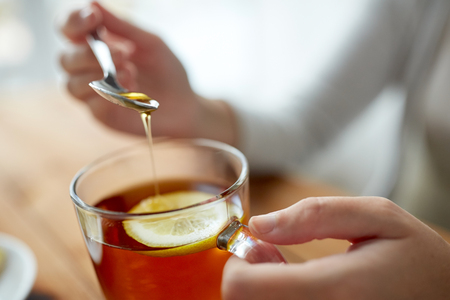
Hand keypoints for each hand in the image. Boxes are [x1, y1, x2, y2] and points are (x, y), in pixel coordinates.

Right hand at [59, 2, 235, 143]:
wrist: (185, 105)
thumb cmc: (166, 70)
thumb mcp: (150, 43)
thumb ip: (123, 27)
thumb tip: (93, 4)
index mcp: (96, 44)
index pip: (67, 28)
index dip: (72, 21)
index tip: (93, 17)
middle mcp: (87, 68)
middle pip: (65, 59)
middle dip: (89, 55)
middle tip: (123, 55)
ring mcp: (93, 93)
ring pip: (71, 85)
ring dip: (98, 76)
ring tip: (130, 73)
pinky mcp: (102, 115)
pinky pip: (92, 106)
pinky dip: (109, 97)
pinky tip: (131, 92)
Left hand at [222, 197, 449, 299]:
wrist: (446, 297)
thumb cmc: (418, 258)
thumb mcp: (378, 217)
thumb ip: (315, 215)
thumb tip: (260, 224)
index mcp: (332, 289)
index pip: (241, 289)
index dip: (238, 262)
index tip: (257, 244)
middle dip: (248, 274)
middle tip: (273, 252)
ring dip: (261, 287)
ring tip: (287, 265)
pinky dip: (276, 297)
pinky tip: (298, 283)